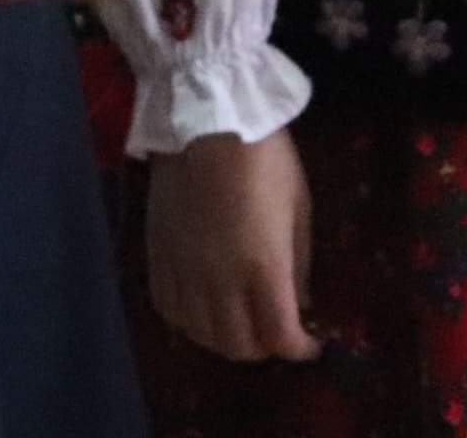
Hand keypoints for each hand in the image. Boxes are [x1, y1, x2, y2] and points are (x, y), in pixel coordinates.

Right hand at [146, 127, 315, 362]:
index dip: (299, 348)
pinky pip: (169, 310)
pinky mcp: (157, 258)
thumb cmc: (264, 156)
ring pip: (201, 335)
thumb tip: (299, 302)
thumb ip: (298, 263)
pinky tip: (203, 306)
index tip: (308, 343)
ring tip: (240, 321)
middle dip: (264, 347)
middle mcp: (220, 281)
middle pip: (239, 346)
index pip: (280, 336)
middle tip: (275, 331)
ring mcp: (184, 272)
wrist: (206, 119)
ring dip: (225, 338)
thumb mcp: (299, 207)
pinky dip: (190, 320)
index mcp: (263, 268)